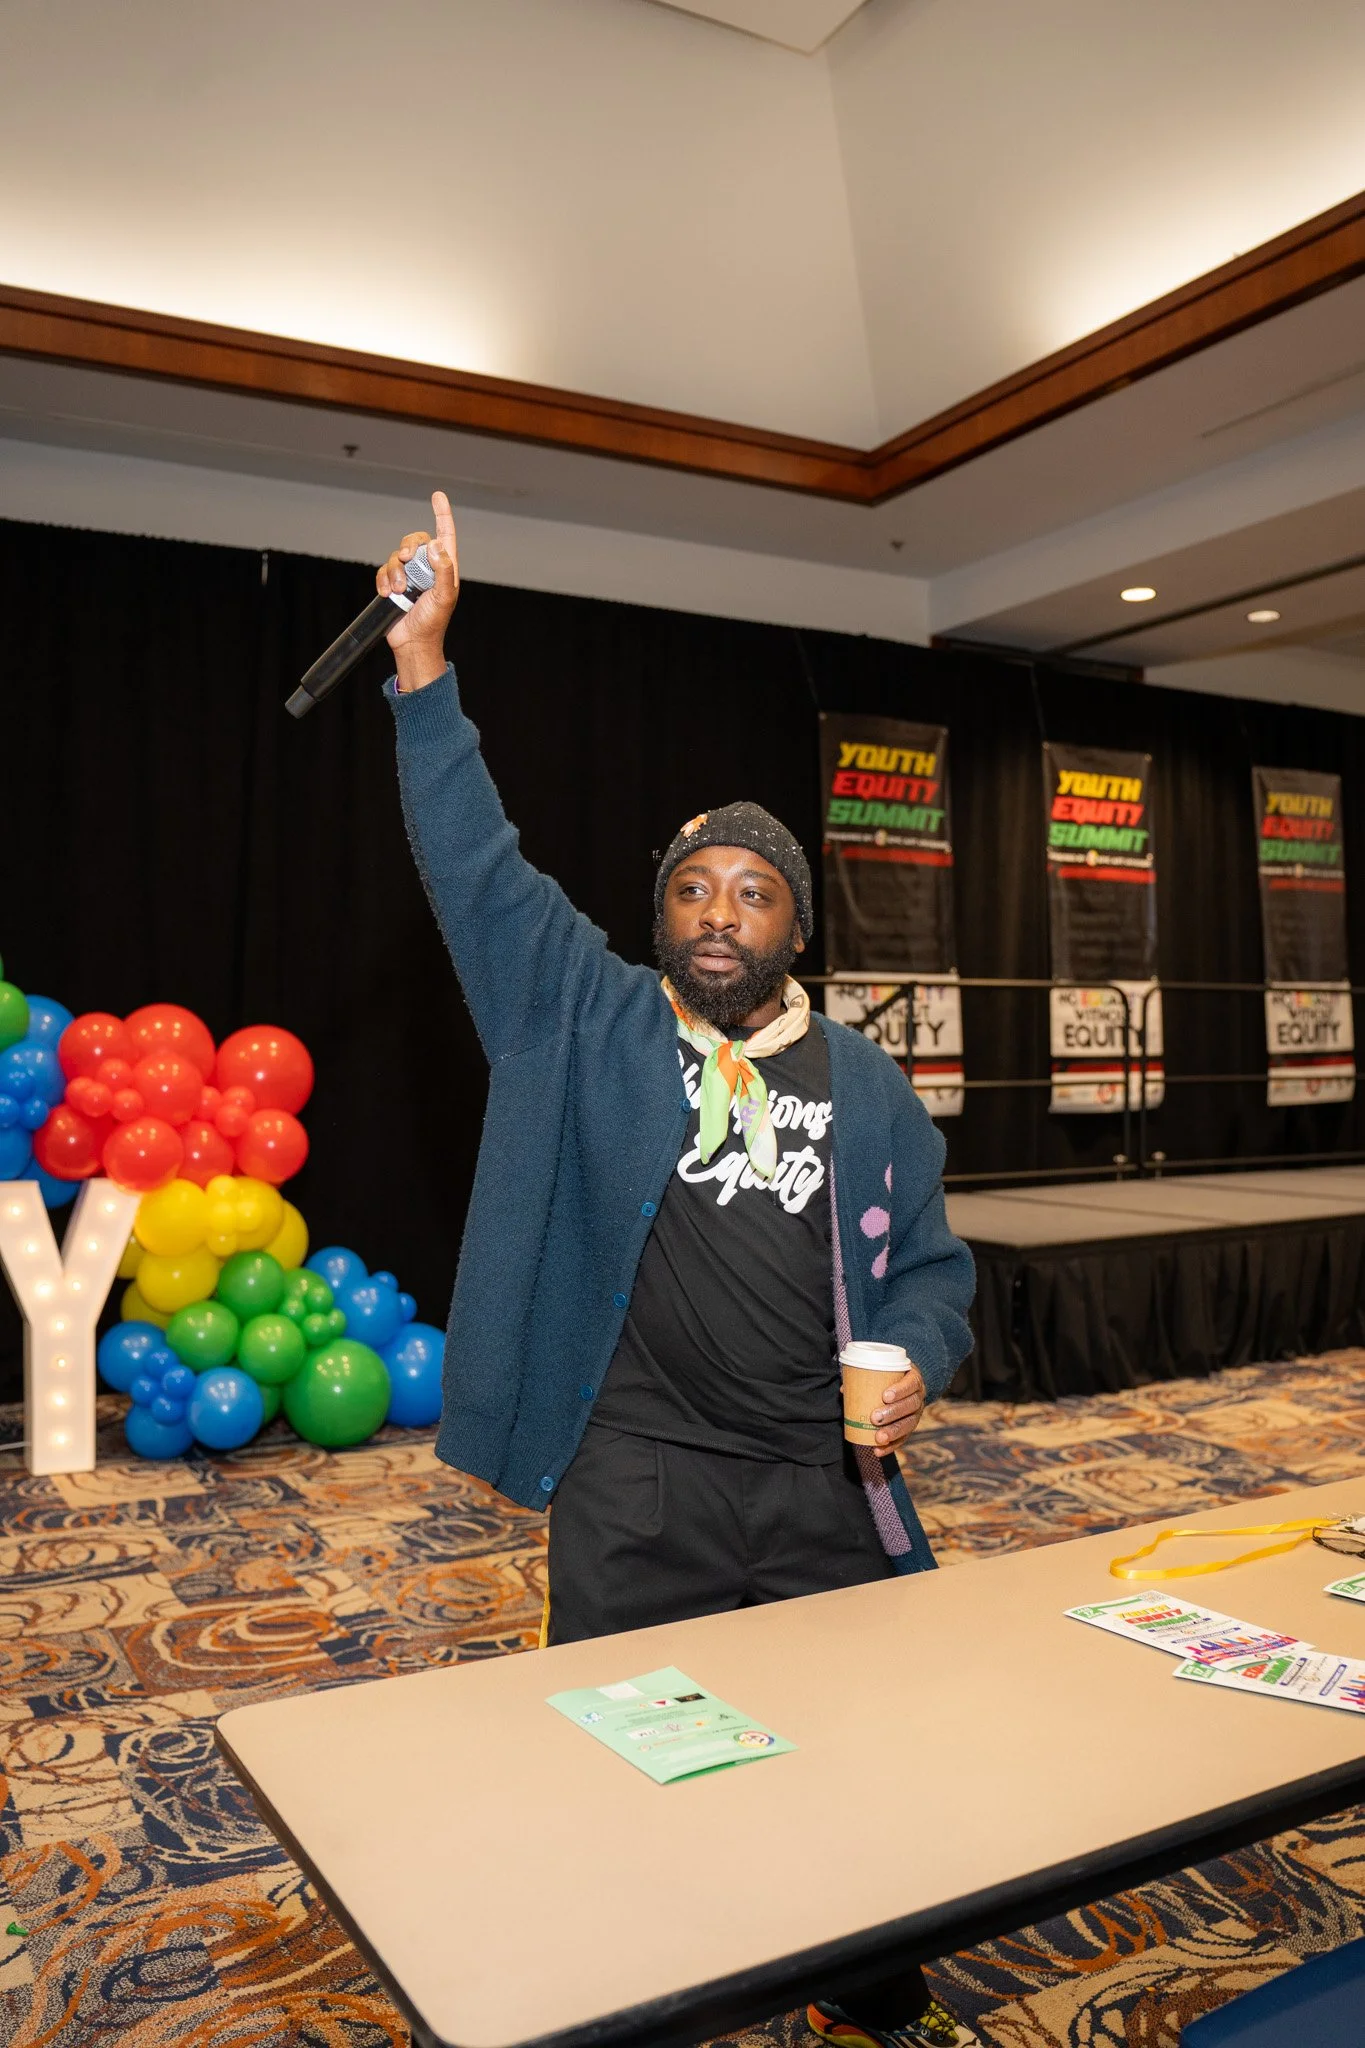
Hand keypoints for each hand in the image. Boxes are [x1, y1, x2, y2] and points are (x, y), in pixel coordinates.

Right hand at [379, 490, 459, 690]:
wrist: (412, 642)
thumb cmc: (433, 622)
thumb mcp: (445, 597)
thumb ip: (444, 570)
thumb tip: (437, 545)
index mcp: (444, 567)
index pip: (445, 535)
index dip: (442, 515)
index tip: (437, 496)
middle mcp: (427, 568)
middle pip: (416, 541)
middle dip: (409, 546)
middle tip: (407, 558)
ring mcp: (409, 576)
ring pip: (397, 556)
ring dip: (395, 571)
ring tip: (398, 591)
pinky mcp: (392, 584)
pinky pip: (384, 570)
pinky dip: (383, 580)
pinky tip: (387, 594)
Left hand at [871, 1364, 925, 1450]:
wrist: (906, 1385)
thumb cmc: (890, 1377)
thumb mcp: (883, 1372)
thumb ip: (864, 1377)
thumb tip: (844, 1389)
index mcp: (914, 1379)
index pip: (911, 1384)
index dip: (901, 1390)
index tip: (885, 1396)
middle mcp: (919, 1397)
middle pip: (910, 1406)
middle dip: (893, 1413)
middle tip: (875, 1418)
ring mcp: (916, 1414)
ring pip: (909, 1424)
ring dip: (893, 1432)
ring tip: (879, 1438)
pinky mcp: (910, 1428)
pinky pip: (903, 1438)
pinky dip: (891, 1446)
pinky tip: (878, 1451)